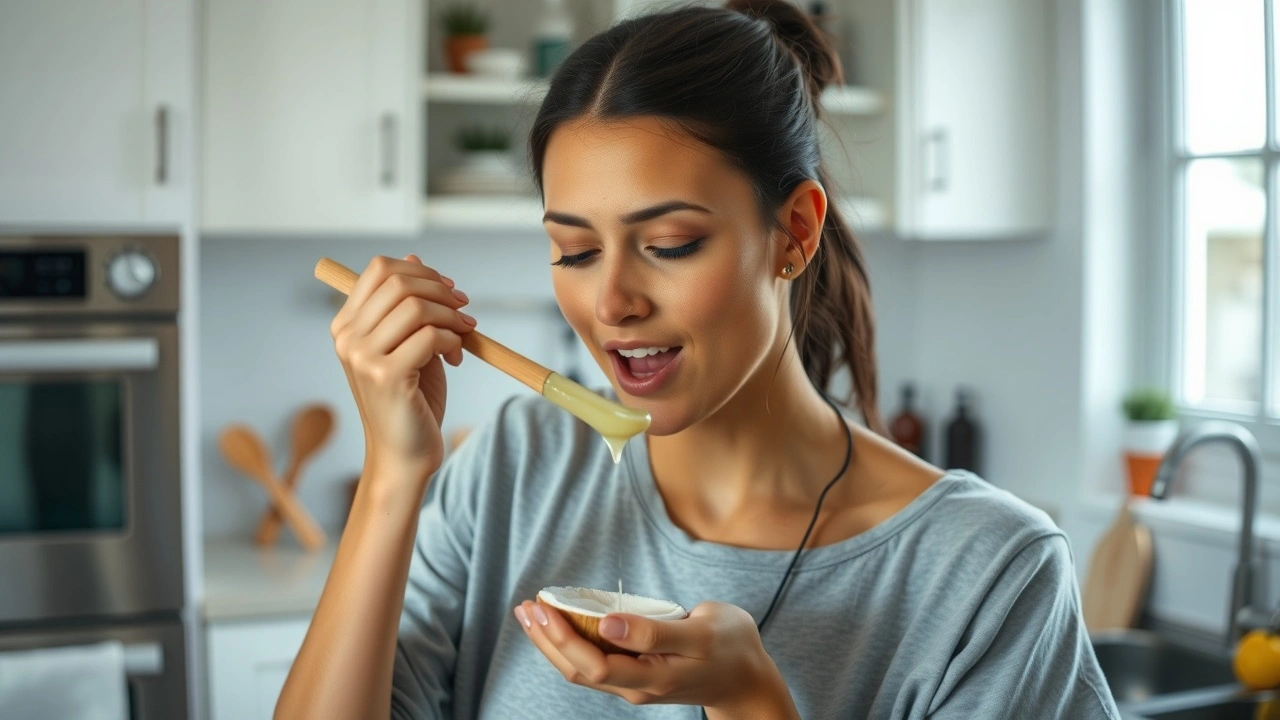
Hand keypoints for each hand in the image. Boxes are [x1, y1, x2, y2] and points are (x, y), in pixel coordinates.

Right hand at [330, 254, 475, 485]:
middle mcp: (347, 339)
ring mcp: (363, 358)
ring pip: (416, 307)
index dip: (421, 273)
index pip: (379, 270)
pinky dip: (451, 340)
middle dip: (441, 292)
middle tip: (464, 312)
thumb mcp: (410, 344)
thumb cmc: (410, 401)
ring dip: (451, 318)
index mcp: (347, 326)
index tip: (449, 292)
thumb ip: (410, 307)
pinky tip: (455, 357)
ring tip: (462, 338)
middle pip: (398, 282)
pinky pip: (429, 336)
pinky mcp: (386, 376)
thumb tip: (414, 260)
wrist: (405, 455)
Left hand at [513, 599, 798, 717]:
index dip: (564, 638)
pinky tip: (560, 625)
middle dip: (547, 640)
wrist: (748, 679)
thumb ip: (655, 630)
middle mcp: (637, 687)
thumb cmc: (730, 647)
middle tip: (526, 606)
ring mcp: (635, 684)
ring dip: (553, 643)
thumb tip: (608, 624)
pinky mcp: (636, 675)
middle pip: (578, 670)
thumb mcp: (701, 632)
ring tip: (532, 614)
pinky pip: (594, 663)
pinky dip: (571, 643)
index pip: (594, 665)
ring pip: (582, 669)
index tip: (545, 607)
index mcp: (652, 678)